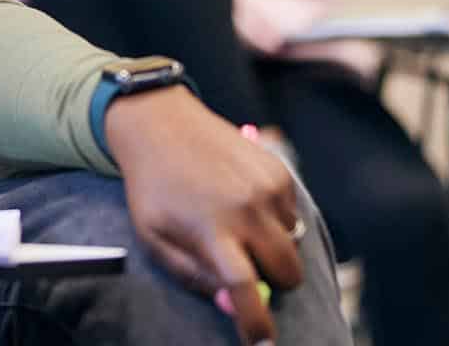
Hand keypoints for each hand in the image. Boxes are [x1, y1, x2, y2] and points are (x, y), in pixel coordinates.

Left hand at [105, 87, 303, 343]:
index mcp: (211, 231)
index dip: (257, 325)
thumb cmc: (154, 189)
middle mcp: (246, 209)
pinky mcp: (279, 170)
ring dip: (274, 247)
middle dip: (274, 282)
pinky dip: (277, 219)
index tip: (263, 345)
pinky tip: (244, 202)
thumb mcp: (155, 239)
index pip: (244, 290)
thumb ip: (193, 276)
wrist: (161, 124)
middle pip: (287, 271)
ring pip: (294, 244)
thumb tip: (232, 305)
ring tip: (237, 226)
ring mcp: (266, 187)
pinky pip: (293, 214)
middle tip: (245, 268)